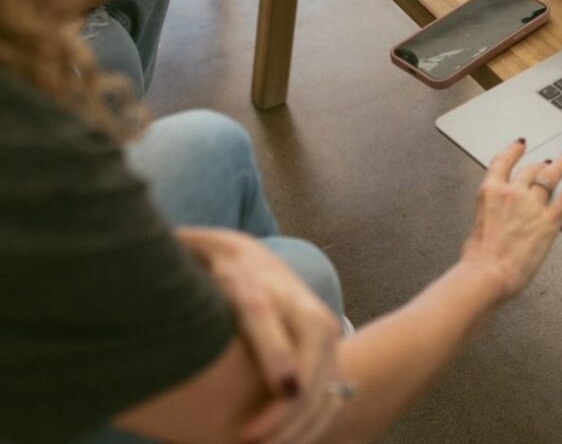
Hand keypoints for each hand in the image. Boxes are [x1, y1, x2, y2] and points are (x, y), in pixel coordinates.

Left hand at [176, 228, 342, 443]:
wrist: (241, 249)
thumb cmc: (198, 261)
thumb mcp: (177, 255)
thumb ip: (157, 266)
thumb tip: (120, 277)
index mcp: (243, 270)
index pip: (261, 308)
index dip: (275, 348)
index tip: (284, 387)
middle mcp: (284, 288)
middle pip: (312, 335)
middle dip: (295, 392)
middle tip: (251, 439)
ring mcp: (307, 310)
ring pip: (327, 360)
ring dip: (303, 412)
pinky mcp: (317, 334)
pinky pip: (331, 377)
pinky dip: (315, 415)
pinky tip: (286, 441)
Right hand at [459, 139, 561, 300]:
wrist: (486, 274)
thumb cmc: (478, 259)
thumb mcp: (478, 229)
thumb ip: (491, 218)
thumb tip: (498, 223)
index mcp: (490, 193)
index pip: (501, 163)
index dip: (513, 151)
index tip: (519, 145)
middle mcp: (512, 192)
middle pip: (530, 170)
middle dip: (541, 164)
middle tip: (549, 161)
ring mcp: (532, 204)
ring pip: (550, 176)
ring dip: (561, 164)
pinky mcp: (549, 220)